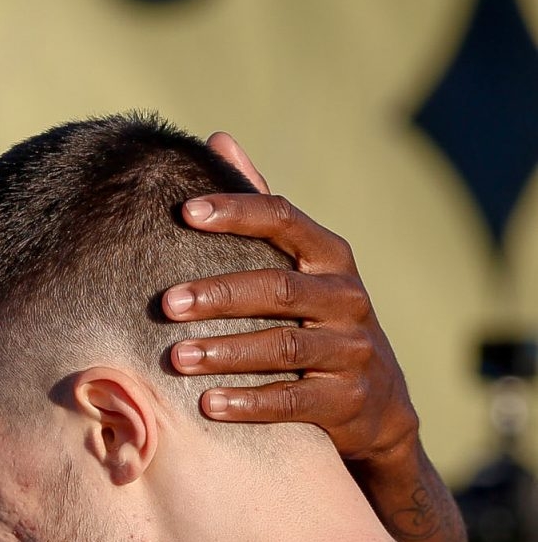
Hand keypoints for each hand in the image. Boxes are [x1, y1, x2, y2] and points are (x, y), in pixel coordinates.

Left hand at [162, 132, 415, 461]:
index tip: (184, 211)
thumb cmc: (315, 317)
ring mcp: (353, 350)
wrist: (376, 404)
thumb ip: (258, 206)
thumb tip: (217, 137)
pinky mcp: (349, 399)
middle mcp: (347, 298)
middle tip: (165, 303)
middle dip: (219, 294)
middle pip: (278, 288)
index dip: (237, 212)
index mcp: (330, 256)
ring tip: (175, 358)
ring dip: (225, 351)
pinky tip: (208, 405)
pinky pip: (295, 400)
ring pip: (283, 346)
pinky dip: (250, 402)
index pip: (283, 220)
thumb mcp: (297, 261)